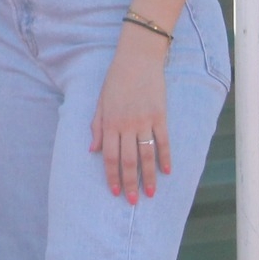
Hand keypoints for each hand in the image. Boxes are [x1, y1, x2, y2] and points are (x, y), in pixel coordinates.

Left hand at [90, 26, 170, 202]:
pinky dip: (165, 158)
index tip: (115, 191)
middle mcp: (126, 124)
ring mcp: (144, 120)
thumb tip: (92, 150)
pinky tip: (166, 172)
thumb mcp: (100, 101)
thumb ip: (96, 126)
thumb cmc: (116, 79)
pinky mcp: (160, 115)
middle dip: (129, 183)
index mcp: (109, 122)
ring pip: (146, 155)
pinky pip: (163, 141)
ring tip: (150, 194)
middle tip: (133, 201)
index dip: (111, 176)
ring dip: (148, 177)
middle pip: (127, 160)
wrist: (137, 58)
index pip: (109, 156)